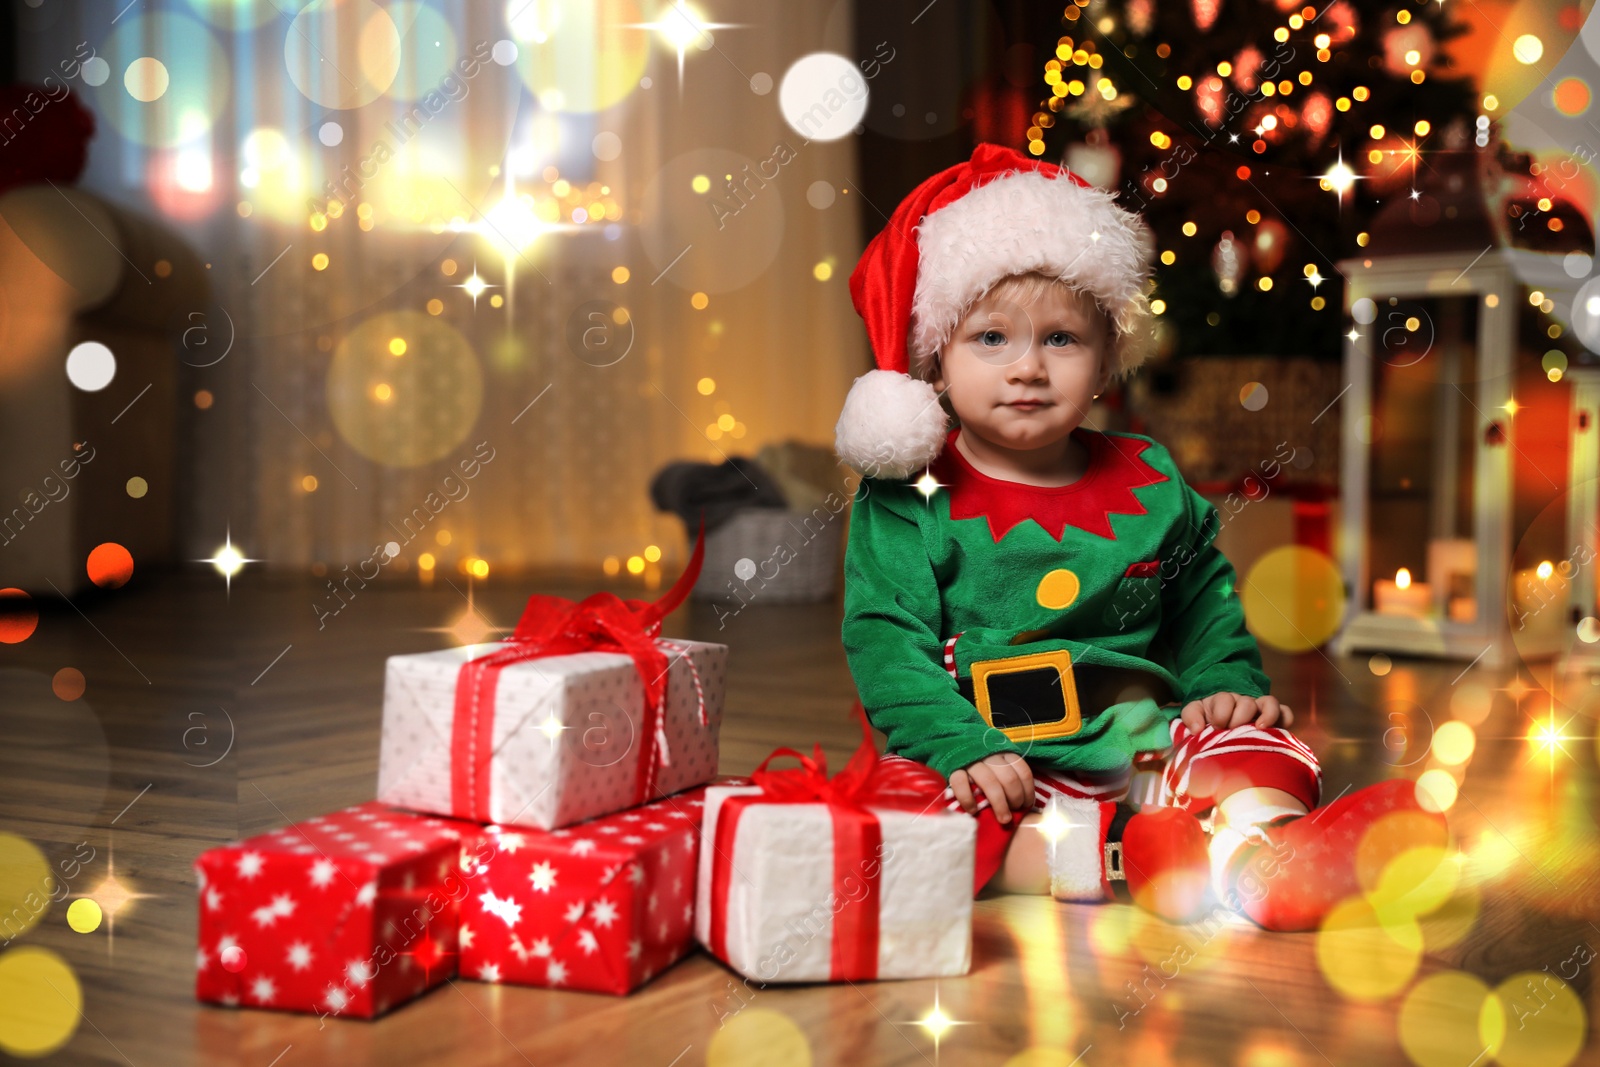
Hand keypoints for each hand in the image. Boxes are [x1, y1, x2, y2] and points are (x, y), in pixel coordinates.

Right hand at [949, 753, 1034, 824]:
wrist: (948, 743)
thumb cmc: (977, 758)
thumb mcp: (996, 759)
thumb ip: (1007, 773)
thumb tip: (1024, 801)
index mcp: (1003, 751)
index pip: (1022, 771)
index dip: (1028, 791)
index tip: (1026, 805)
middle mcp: (989, 754)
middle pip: (1009, 779)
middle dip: (1015, 799)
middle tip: (1014, 812)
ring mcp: (970, 760)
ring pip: (990, 783)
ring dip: (1000, 804)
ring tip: (1003, 819)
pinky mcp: (952, 766)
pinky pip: (961, 784)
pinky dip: (968, 800)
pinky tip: (973, 810)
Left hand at [1179, 692, 1293, 732]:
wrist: (1219, 717)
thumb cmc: (1206, 716)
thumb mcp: (1194, 712)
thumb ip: (1192, 716)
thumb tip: (1197, 729)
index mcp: (1222, 699)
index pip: (1224, 700)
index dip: (1221, 713)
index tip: (1216, 727)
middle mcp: (1243, 701)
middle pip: (1247, 703)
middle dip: (1239, 717)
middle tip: (1232, 729)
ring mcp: (1259, 707)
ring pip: (1269, 703)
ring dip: (1267, 714)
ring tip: (1260, 728)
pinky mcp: (1273, 716)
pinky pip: (1285, 712)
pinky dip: (1285, 718)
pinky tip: (1279, 729)